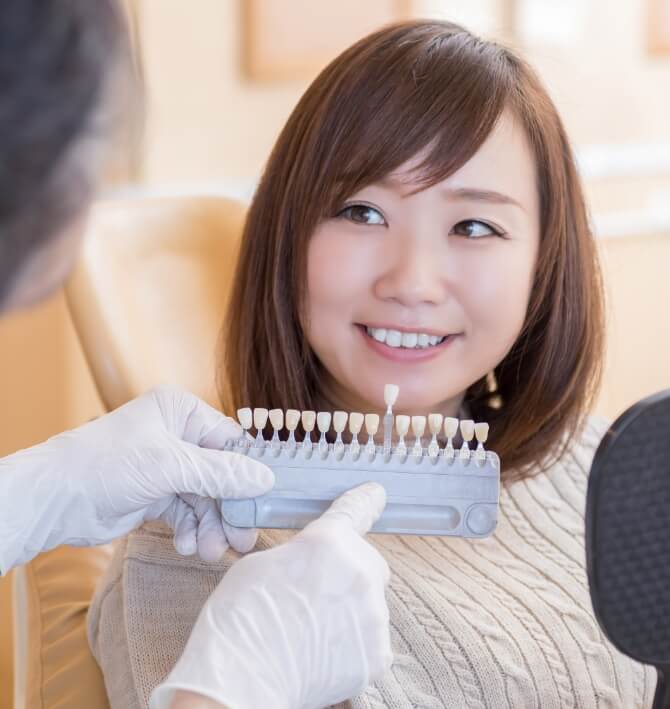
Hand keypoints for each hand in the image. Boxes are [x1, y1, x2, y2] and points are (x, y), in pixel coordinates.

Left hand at [0, 387, 273, 571]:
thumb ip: (221, 474)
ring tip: (211, 551)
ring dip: (211, 526)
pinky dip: (191, 530)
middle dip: (229, 509)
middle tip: (243, 539)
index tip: (266, 501)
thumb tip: (266, 478)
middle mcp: (177, 435)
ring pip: (206, 498)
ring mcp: (168, 466)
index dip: (250, 471)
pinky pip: (187, 512)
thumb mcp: (170, 466)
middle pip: (221, 474)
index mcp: (181, 411)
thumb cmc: (106, 464)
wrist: (55, 500)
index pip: (230, 441)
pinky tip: (188, 546)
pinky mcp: (157, 493)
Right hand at [151, 482, 392, 708]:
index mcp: (327, 542)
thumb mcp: (261, 564)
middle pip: (366, 561)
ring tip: (310, 628)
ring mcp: (372, 615)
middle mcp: (358, 572)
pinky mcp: (377, 653)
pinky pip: (369, 636)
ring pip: (368, 601)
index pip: (354, 511)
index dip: (365, 500)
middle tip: (314, 593)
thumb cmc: (240, 620)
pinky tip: (321, 650)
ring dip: (348, 608)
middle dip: (347, 571)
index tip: (376, 492)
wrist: (240, 684)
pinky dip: (351, 641)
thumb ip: (300, 553)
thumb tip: (313, 562)